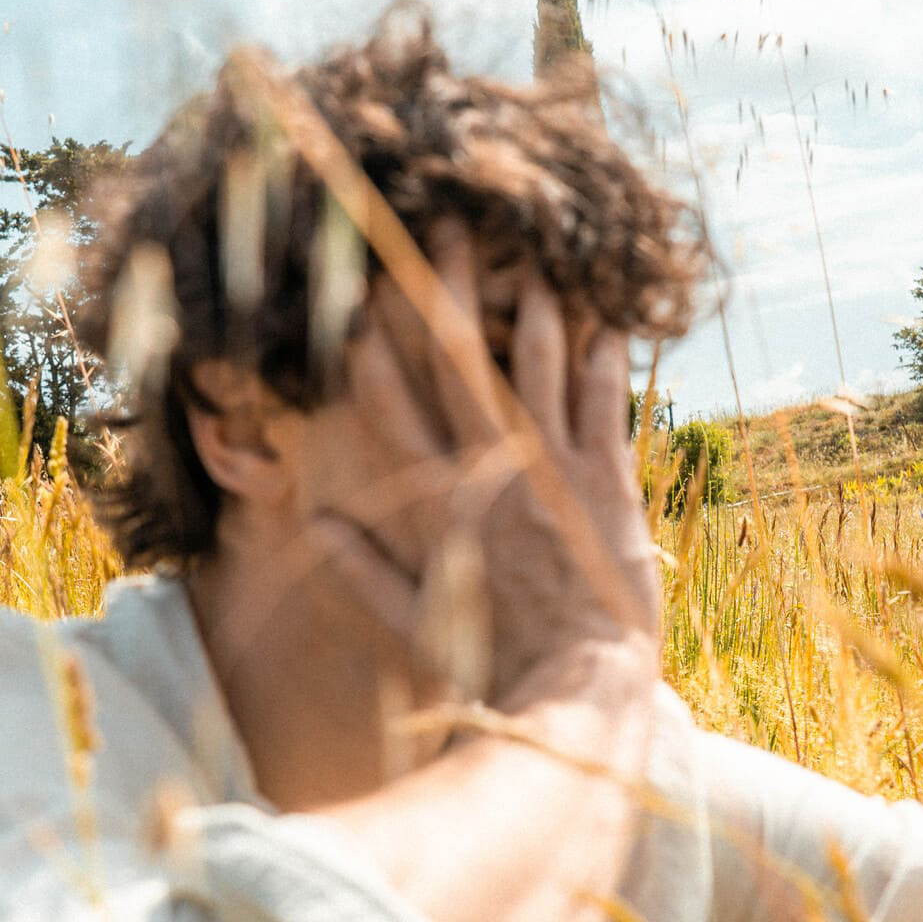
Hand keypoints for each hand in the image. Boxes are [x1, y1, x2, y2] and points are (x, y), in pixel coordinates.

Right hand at [313, 220, 659, 710]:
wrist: (573, 691)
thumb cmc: (490, 664)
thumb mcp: (412, 621)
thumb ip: (364, 568)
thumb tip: (314, 525)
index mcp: (436, 504)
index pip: (391, 410)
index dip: (372, 351)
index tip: (357, 301)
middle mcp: (490, 474)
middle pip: (460, 365)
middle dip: (449, 292)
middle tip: (447, 230)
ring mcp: (553, 474)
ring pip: (536, 369)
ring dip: (535, 311)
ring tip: (537, 259)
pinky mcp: (608, 485)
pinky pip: (603, 405)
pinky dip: (604, 361)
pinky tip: (608, 321)